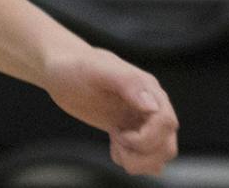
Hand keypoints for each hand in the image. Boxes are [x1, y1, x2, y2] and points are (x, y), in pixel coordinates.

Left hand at [40, 41, 177, 175]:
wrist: (61, 70)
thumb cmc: (75, 66)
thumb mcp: (94, 69)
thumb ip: (126, 82)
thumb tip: (152, 106)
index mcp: (147, 88)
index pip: (166, 122)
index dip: (147, 137)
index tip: (118, 133)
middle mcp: (151, 106)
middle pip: (167, 145)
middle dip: (143, 154)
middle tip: (116, 140)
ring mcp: (141, 120)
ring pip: (161, 155)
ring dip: (140, 161)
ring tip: (116, 146)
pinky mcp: (131, 131)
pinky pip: (146, 158)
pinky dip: (133, 161)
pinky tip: (114, 147)